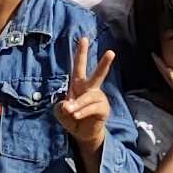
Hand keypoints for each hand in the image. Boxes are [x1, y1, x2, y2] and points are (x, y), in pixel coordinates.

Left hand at [53, 42, 114, 161]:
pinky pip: (92, 108)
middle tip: (111, 52)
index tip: (84, 39)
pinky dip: (82, 112)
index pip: (79, 67)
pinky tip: (76, 116)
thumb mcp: (60, 112)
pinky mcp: (102, 109)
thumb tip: (68, 105)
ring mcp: (98, 99)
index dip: (81, 53)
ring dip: (79, 104)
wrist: (82, 133)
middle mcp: (90, 89)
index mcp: (79, 85)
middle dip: (104, 63)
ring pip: (89, 97)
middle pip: (98, 75)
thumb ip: (60, 107)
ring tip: (71, 111)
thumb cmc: (72, 118)